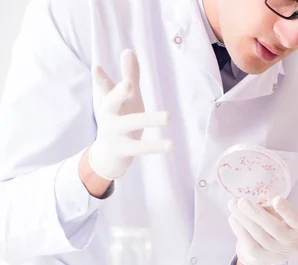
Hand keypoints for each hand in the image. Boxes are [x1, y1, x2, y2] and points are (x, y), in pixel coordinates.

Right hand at [88, 49, 172, 179]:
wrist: (108, 155)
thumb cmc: (120, 119)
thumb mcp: (127, 99)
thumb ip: (129, 76)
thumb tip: (128, 50)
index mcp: (109, 103)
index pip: (105, 88)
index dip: (101, 79)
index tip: (98, 68)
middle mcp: (108, 116)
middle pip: (111, 103)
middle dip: (119, 94)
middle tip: (129, 84)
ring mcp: (114, 134)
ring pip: (132, 124)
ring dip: (150, 120)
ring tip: (169, 116)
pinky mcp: (124, 149)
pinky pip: (141, 148)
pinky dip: (156, 146)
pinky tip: (172, 144)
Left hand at [228, 197, 297, 264]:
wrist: (270, 250)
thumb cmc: (276, 225)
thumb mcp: (278, 214)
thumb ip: (271, 206)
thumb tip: (260, 198)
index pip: (295, 219)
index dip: (286, 210)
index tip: (277, 199)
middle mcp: (293, 244)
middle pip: (274, 228)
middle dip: (256, 213)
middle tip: (242, 201)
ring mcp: (280, 255)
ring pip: (260, 237)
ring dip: (244, 220)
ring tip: (233, 206)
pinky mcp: (264, 260)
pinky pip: (251, 246)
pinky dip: (240, 231)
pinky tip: (233, 219)